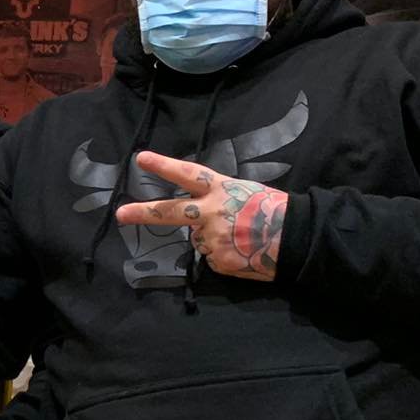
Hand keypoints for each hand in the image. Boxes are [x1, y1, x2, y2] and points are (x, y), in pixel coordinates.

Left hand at [118, 150, 286, 280]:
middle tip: (120, 214)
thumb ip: (218, 199)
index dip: (164, 165)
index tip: (141, 158)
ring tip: (241, 238)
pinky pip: (213, 259)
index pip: (188, 174)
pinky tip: (243, 252)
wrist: (299, 237)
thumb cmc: (275, 210)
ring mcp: (212, 238)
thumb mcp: (246, 191)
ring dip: (214, 240)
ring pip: (199, 240)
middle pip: (171, 212)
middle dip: (143, 212)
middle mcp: (211, 212)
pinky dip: (224, 257)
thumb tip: (202, 216)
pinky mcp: (218, 261)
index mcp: (221, 189)